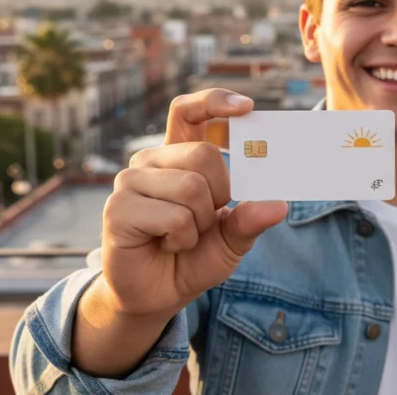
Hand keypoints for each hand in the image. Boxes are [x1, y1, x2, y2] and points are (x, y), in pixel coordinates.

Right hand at [98, 88, 287, 317]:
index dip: (214, 102)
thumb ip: (251, 219)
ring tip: (183, 236)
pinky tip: (167, 245)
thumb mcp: (233, 239)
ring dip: (200, 223)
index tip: (247, 107)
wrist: (159, 295)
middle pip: (204, 155)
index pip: (189, 111)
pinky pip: (174, 217)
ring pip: (191, 187)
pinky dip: (182, 239)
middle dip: (220, 194)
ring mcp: (130, 182)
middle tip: (206, 219)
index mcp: (178, 155)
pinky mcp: (118, 208)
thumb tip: (278, 205)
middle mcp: (152, 161)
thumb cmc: (194, 258)